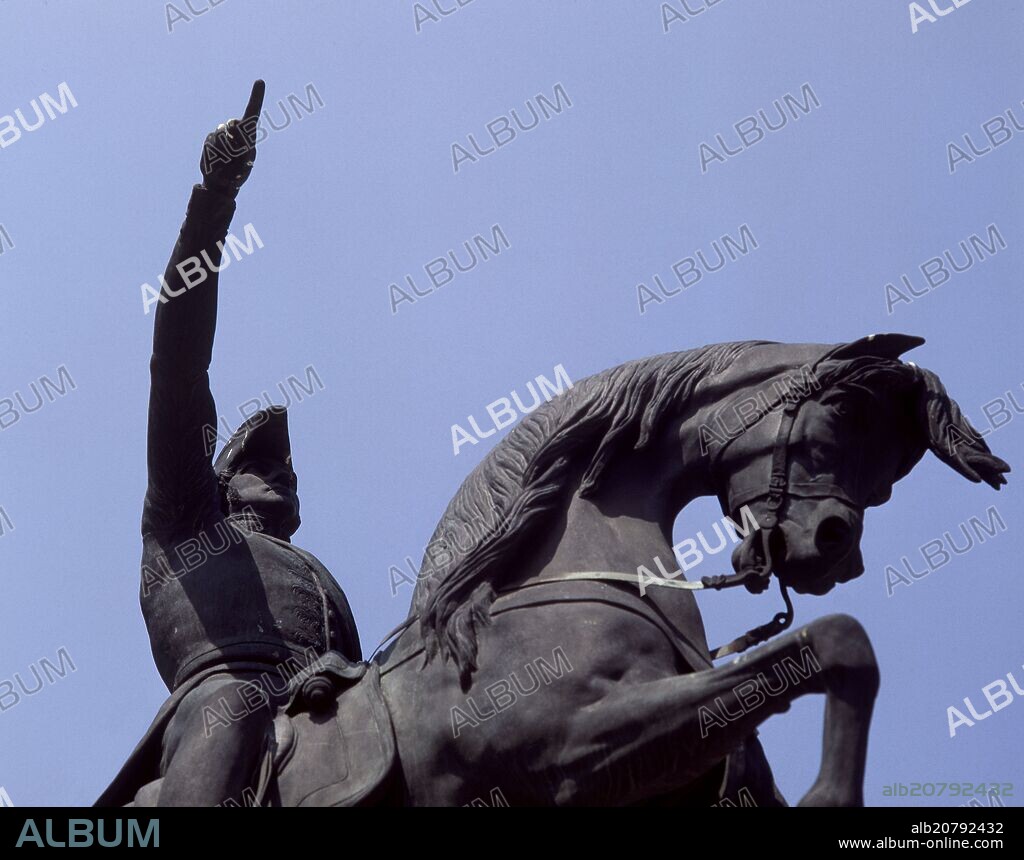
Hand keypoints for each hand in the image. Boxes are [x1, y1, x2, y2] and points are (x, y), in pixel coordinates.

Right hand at [200, 80, 264, 197]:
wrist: (221, 182)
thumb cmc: (237, 175)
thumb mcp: (243, 166)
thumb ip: (240, 148)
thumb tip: (233, 133)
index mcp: (249, 135)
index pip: (253, 112)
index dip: (256, 96)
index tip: (260, 81)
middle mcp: (236, 131)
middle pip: (233, 124)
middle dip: (234, 136)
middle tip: (235, 153)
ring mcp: (222, 133)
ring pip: (221, 133)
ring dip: (223, 149)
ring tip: (226, 161)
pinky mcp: (210, 137)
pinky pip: (211, 141)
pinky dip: (213, 153)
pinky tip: (217, 161)